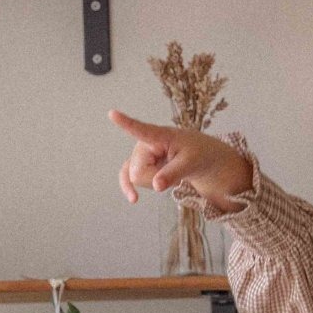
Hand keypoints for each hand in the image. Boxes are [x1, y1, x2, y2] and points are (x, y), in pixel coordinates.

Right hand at [108, 109, 252, 206]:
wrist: (200, 157)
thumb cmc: (197, 154)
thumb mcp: (191, 163)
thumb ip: (173, 173)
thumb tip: (156, 186)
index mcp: (159, 135)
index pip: (141, 130)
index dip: (126, 123)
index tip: (112, 113)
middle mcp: (144, 142)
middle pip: (138, 171)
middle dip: (155, 178)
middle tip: (174, 171)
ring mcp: (139, 154)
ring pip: (136, 178)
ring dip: (153, 181)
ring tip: (168, 172)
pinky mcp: (138, 164)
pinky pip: (128, 178)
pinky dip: (129, 188)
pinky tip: (134, 199)